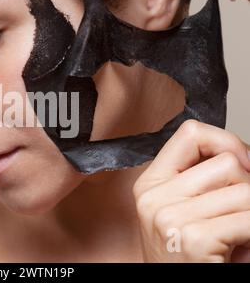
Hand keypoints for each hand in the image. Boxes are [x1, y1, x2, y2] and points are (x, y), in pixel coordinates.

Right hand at [134, 120, 249, 261]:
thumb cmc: (190, 258)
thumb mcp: (186, 211)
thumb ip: (202, 179)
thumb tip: (242, 154)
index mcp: (150, 184)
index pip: (190, 133)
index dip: (225, 141)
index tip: (242, 162)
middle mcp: (154, 197)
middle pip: (226, 162)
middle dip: (248, 184)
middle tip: (241, 212)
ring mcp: (169, 217)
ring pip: (244, 188)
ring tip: (237, 232)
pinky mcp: (192, 238)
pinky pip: (249, 217)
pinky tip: (238, 246)